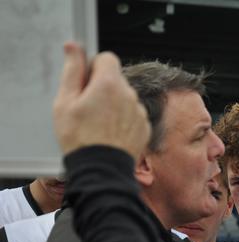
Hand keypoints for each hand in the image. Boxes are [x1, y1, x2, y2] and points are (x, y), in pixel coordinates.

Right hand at [53, 42, 149, 158]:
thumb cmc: (79, 138)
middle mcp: (130, 95)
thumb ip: (72, 71)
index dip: (94, 67)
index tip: (85, 82)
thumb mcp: (65, 102)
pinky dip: (123, 121)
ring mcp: (139, 112)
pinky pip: (133, 116)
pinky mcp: (145, 128)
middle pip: (116, 80)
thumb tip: (74, 47)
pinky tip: (110, 135)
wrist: (101, 170)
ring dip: (114, 106)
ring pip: (125, 99)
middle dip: (102, 88)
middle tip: (87, 109)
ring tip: (98, 126)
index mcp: (109, 84)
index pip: (107, 58)